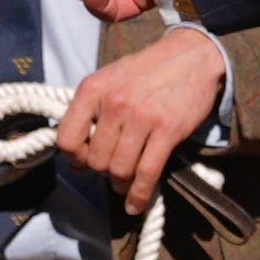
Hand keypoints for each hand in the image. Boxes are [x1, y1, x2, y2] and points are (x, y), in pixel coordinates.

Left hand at [56, 24, 230, 213]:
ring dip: (120, 184)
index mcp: (93, 89)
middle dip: (103, 171)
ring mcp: (141, 118)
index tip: (83, 162)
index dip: (74, 158)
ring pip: (119, 170)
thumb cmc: (149, 69)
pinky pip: (146, 173)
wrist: (193, 56)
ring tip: (124, 184)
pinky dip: (139, 195)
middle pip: (95, 160)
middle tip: (113, 169)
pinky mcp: (167, 131)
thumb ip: (92, 107)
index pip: (66, 139)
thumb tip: (77, 147)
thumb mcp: (110, 78)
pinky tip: (135, 204)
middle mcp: (114, 103)